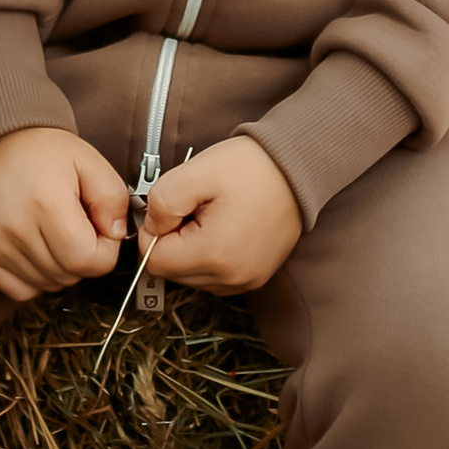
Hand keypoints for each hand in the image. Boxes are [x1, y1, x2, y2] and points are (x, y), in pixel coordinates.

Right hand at [0, 127, 128, 304]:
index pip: (88, 261)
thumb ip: (113, 197)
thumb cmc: (42, 151)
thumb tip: (115, 234)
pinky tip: (37, 248)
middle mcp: (17, 229)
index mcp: (47, 204)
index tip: (100, 229)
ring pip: (48, 285)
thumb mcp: (89, 161)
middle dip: (84, 256)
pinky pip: (21, 290)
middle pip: (70, 275)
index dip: (105, 250)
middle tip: (76, 225)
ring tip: (54, 232)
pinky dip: (36, 277)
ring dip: (61, 267)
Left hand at [139, 136, 303, 296]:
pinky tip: (225, 227)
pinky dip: (210, 255)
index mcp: (214, 255)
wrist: (297, 167)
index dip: (156, 231)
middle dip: (174, 240)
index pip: (155, 261)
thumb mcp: (196, 172)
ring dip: (191, 249)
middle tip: (196, 208)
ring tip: (213, 216)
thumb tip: (151, 228)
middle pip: (173, 272)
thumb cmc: (250, 167)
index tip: (176, 207)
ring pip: (192, 276)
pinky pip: (215, 276)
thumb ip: (161, 202)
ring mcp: (246, 281)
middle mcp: (231, 278)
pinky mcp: (256, 276)